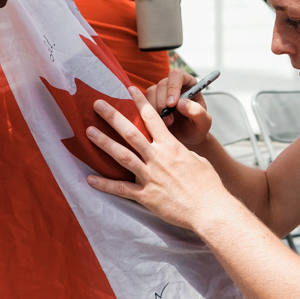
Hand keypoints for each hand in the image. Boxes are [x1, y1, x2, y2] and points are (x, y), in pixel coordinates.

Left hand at [85, 86, 231, 230]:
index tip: (129, 89)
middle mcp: (158, 158)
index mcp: (172, 146)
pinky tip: (90, 179)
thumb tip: (175, 150)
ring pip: (122, 156)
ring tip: (89, 132)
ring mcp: (151, 176)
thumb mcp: (197, 160)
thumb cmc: (208, 185)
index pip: (152, 118)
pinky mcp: (147, 196)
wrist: (210, 209)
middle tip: (97, 104)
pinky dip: (105, 184)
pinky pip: (121, 189)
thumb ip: (181, 153)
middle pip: (131, 132)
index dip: (140, 102)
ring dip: (104, 143)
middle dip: (113, 117)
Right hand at [146, 69, 212, 149]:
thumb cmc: (196, 128)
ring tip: (167, 123)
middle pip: (162, 83)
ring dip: (155, 108)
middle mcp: (174, 86)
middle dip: (163, 102)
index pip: (178, 75)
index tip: (172, 104)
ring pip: (151, 91)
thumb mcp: (204, 123)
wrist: (186, 139)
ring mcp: (161, 93)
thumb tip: (182, 103)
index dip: (173, 87)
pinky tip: (158, 123)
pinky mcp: (151, 102)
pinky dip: (148, 112)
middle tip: (170, 120)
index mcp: (189, 85)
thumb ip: (197, 112)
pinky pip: (143, 102)